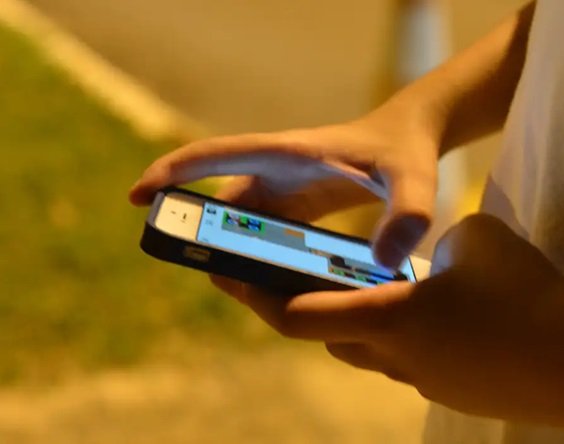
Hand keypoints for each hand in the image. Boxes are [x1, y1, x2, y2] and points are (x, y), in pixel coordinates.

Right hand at [129, 110, 438, 267]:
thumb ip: (408, 213)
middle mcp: (277, 171)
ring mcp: (285, 189)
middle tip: (204, 270)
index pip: (215, 157)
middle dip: (201, 235)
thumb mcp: (413, 179)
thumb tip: (388, 262)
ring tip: (241, 288)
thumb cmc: (406, 150)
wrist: (410, 138)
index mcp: (287, 154)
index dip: (171, 173)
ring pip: (238, 223)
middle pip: (220, 204)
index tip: (138, 197)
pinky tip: (266, 285)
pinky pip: (261, 233)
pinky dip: (254, 256)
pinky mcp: (297, 206)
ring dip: (228, 251)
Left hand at [228, 214, 563, 423]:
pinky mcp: (449, 389)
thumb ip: (433, 240)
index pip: (295, 315)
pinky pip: (404, 360)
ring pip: (365, 349)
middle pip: (325, 335)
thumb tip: (429, 253)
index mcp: (385, 318)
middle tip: (302, 276)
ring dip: (356, 320)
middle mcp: (392, 357)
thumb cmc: (524, 295)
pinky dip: (398, 334)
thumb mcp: (472, 238)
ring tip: (372, 289)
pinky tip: (429, 314)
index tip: (229, 276)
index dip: (255, 296)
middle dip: (307, 305)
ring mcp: (421, 380)